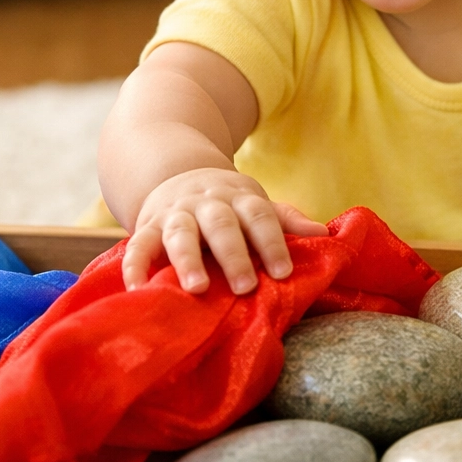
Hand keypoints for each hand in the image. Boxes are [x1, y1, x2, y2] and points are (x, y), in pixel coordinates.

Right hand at [121, 168, 327, 294]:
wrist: (178, 172)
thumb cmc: (228, 203)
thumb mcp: (256, 204)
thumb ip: (286, 220)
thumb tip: (326, 234)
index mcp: (240, 198)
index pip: (260, 216)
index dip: (272, 243)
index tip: (283, 272)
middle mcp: (208, 204)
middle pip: (222, 225)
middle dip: (234, 255)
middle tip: (246, 286)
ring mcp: (176, 213)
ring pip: (181, 233)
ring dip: (188, 260)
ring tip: (197, 288)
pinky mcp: (147, 225)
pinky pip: (139, 244)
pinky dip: (135, 265)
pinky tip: (138, 288)